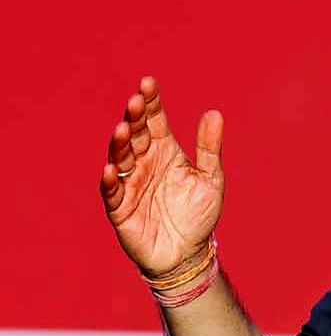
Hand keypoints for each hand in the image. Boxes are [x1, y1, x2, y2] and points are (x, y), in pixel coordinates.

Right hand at [100, 76, 224, 279]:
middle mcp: (144, 163)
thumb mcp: (210, 178)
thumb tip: (215, 112)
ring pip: (120, 158)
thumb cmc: (198, 213)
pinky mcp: (121, 209)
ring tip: (124, 128)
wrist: (189, 252)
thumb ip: (209, 147)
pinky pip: (112, 193)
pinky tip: (111, 170)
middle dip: (134, 118)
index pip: (154, 121)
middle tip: (137, 101)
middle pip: (135, 135)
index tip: (149, 82)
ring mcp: (130, 184)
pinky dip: (110, 182)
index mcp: (165, 151)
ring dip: (120, 144)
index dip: (151, 102)